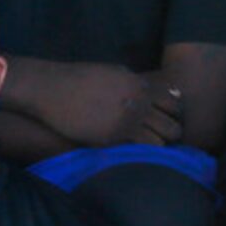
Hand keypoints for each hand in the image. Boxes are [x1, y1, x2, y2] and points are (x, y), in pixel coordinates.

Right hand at [49, 64, 184, 148]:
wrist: (50, 88)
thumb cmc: (79, 79)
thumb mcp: (115, 72)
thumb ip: (138, 84)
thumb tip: (160, 93)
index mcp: (141, 86)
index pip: (175, 105)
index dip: (173, 115)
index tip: (163, 120)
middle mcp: (138, 104)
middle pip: (174, 127)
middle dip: (171, 134)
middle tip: (159, 138)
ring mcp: (126, 122)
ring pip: (160, 143)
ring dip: (156, 147)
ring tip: (145, 147)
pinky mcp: (110, 138)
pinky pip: (136, 151)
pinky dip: (138, 153)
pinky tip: (129, 151)